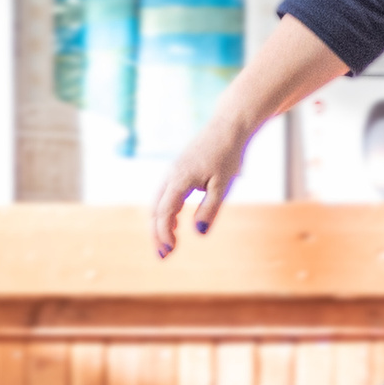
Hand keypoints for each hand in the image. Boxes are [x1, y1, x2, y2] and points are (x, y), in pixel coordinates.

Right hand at [149, 108, 252, 256]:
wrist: (228, 128)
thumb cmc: (228, 155)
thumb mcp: (223, 185)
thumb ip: (210, 208)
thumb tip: (198, 231)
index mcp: (180, 179)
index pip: (164, 212)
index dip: (164, 233)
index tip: (171, 250)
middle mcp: (171, 176)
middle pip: (155, 210)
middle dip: (157, 234)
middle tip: (164, 256)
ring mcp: (172, 172)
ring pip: (157, 203)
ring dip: (159, 225)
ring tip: (167, 246)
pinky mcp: (178, 171)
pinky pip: (165, 195)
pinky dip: (165, 212)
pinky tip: (174, 224)